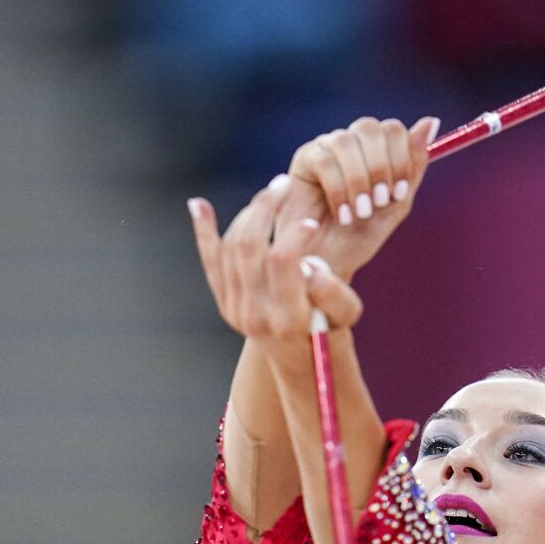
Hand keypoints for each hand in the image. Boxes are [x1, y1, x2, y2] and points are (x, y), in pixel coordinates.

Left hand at [188, 175, 363, 342]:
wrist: (302, 360)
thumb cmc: (331, 328)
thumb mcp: (346, 314)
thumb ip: (334, 290)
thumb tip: (309, 264)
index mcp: (287, 319)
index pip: (282, 260)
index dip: (294, 233)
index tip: (311, 222)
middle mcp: (254, 315)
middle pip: (249, 246)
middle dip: (266, 208)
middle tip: (285, 184)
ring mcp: (234, 309)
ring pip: (232, 246)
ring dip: (250, 212)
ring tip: (272, 194)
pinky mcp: (224, 302)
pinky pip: (211, 261)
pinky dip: (204, 231)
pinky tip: (198, 204)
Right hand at [277, 115, 440, 280]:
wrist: (329, 263)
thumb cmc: (360, 238)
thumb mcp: (396, 204)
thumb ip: (413, 166)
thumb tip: (430, 122)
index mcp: (375, 151)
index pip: (393, 131)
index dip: (400, 159)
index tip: (398, 193)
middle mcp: (351, 144)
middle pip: (369, 128)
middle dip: (379, 167)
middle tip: (380, 201)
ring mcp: (326, 149)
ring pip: (346, 142)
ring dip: (359, 180)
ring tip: (360, 212)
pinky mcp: (304, 160)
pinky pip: (325, 161)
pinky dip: (338, 190)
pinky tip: (342, 214)